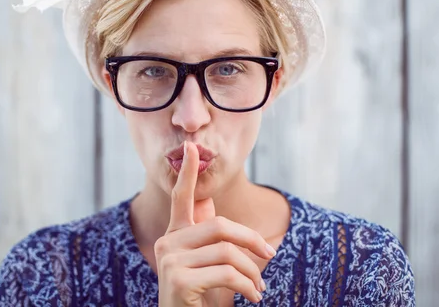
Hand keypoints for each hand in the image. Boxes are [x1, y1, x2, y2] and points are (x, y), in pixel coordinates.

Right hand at [155, 141, 275, 305]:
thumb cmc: (197, 299)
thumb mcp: (204, 267)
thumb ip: (207, 238)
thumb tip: (208, 205)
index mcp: (174, 237)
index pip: (181, 198)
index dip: (188, 173)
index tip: (191, 146)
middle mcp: (167, 244)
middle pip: (220, 226)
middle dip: (251, 240)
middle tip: (270, 255)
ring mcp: (170, 261)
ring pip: (227, 251)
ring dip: (252, 272)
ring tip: (259, 289)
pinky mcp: (178, 280)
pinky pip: (227, 273)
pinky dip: (248, 285)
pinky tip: (253, 297)